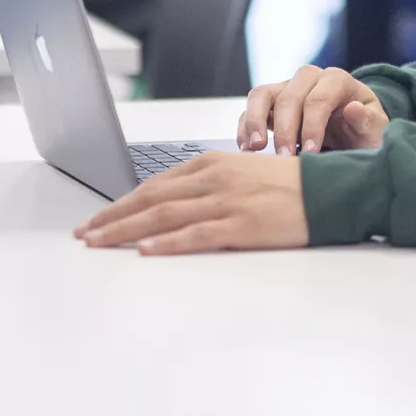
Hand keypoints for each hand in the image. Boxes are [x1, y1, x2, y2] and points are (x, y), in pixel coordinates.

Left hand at [75, 152, 307, 254]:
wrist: (332, 190)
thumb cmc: (289, 187)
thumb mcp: (240, 174)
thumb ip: (206, 186)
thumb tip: (170, 205)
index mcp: (210, 164)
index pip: (153, 185)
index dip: (121, 202)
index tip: (97, 217)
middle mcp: (212, 178)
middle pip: (149, 199)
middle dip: (111, 217)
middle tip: (84, 233)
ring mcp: (226, 201)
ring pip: (163, 216)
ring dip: (125, 230)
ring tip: (98, 242)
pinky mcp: (241, 225)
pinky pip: (195, 235)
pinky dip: (167, 243)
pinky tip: (145, 251)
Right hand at [238, 67, 387, 154]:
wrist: (354, 134)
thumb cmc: (365, 132)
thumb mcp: (376, 131)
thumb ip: (369, 122)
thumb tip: (354, 109)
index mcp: (337, 81)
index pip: (319, 98)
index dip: (313, 125)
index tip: (312, 152)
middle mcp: (309, 78)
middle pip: (288, 97)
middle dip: (285, 130)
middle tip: (285, 157)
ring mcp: (287, 88)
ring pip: (261, 94)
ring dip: (255, 121)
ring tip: (255, 148)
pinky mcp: (270, 102)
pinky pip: (250, 108)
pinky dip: (246, 127)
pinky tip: (247, 149)